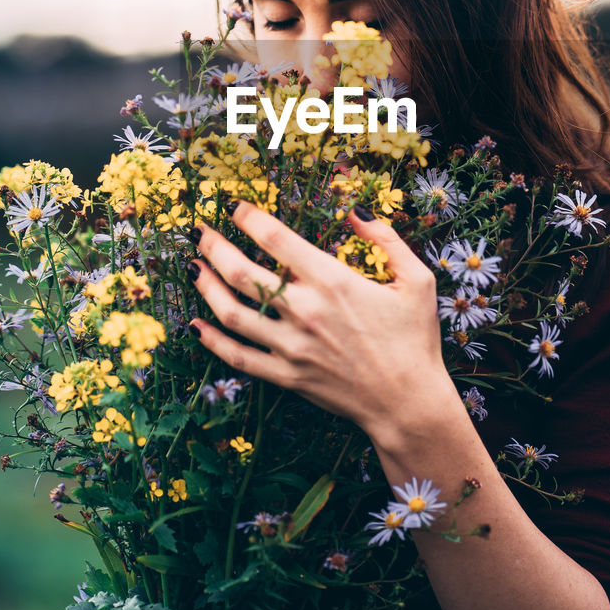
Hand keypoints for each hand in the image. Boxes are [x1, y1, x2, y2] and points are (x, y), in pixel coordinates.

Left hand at [185, 201, 454, 438]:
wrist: (409, 403)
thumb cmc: (415, 339)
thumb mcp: (417, 280)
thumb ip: (387, 239)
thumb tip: (355, 212)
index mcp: (333, 281)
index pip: (275, 238)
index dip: (248, 217)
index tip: (234, 206)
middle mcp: (305, 310)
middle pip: (242, 271)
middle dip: (214, 246)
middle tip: (199, 231)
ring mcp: (291, 346)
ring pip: (231, 312)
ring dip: (206, 286)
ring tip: (192, 266)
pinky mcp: (286, 376)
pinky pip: (238, 357)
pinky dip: (212, 341)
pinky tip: (195, 325)